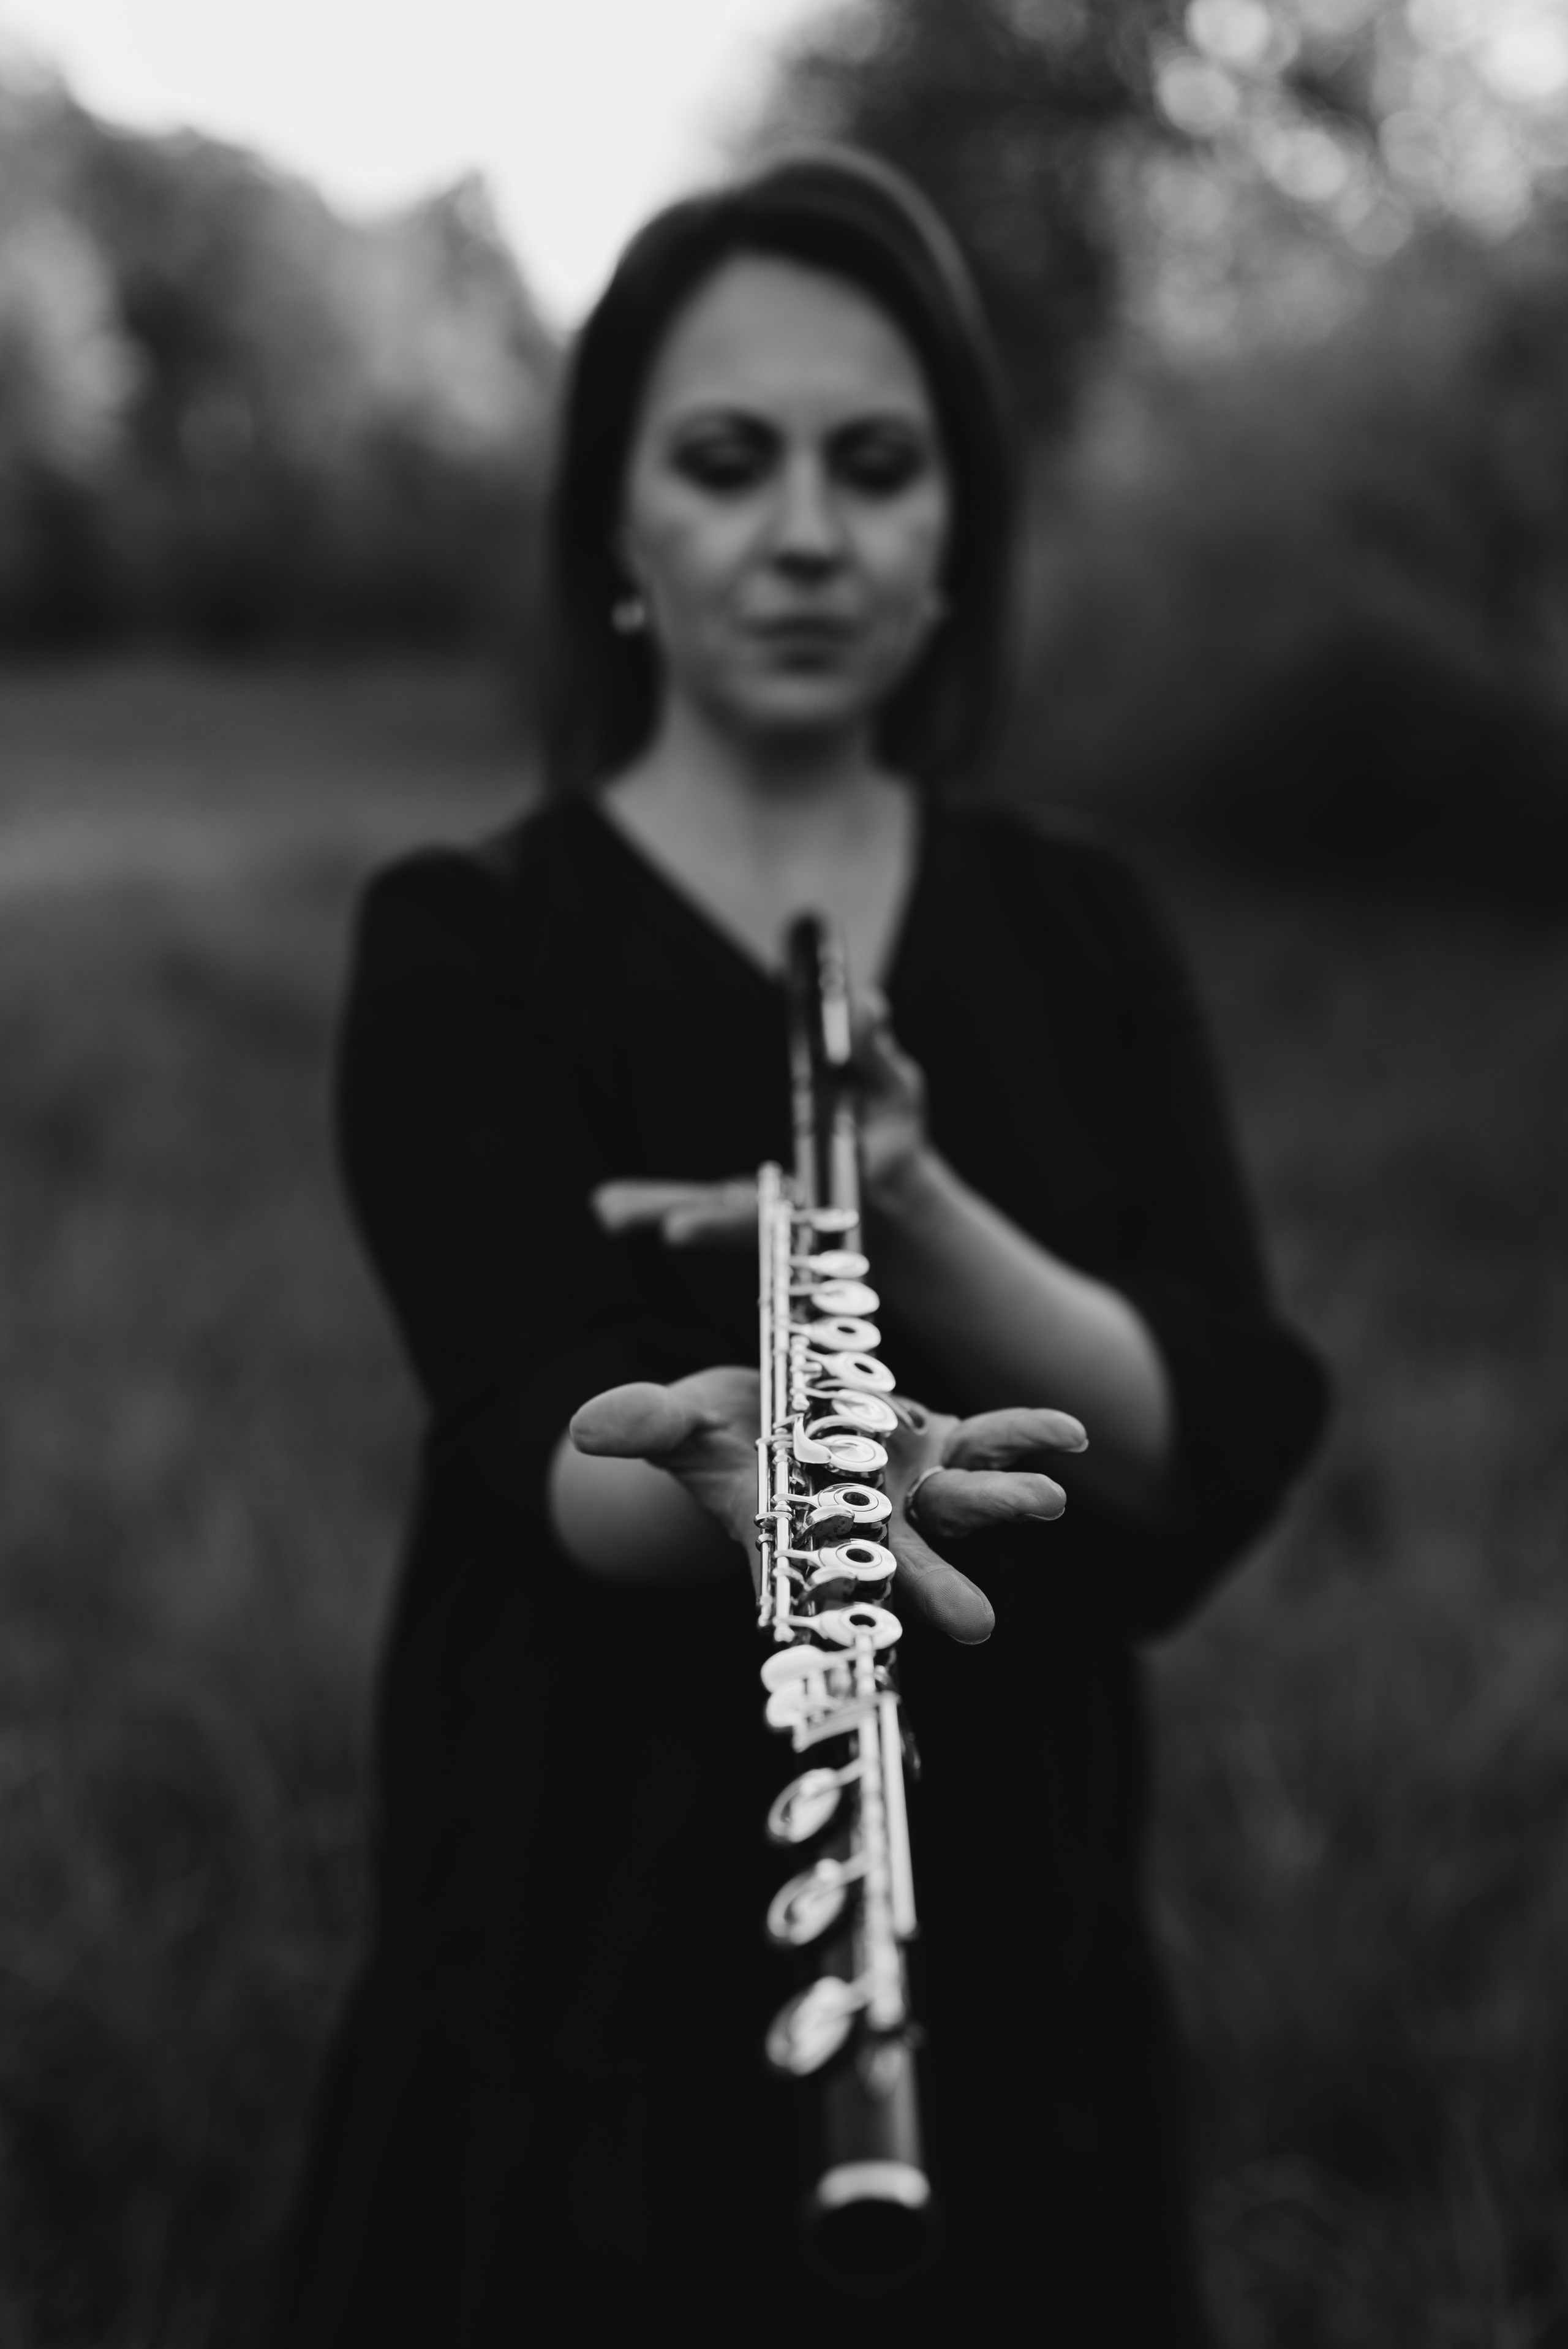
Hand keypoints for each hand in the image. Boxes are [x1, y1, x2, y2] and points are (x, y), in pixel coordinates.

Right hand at [569, 1372, 1086, 1644]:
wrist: (770, 1409)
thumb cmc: (716, 1433)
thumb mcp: (681, 1424)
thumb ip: (646, 1425)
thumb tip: (587, 1428)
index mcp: (795, 1532)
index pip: (815, 1577)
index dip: (837, 1612)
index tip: (861, 1647)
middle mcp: (860, 1523)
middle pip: (901, 1563)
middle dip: (937, 1591)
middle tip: (976, 1624)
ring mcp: (906, 1488)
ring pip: (958, 1504)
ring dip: (1001, 1505)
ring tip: (1047, 1502)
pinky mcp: (937, 1445)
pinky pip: (987, 1443)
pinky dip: (1026, 1435)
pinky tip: (1072, 1433)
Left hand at [588, 997, 927, 1249]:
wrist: (889, 1205)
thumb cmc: (893, 1138)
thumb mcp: (897, 1091)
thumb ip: (876, 1053)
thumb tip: (862, 1004)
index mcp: (839, 1193)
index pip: (792, 1207)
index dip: (733, 1222)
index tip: (678, 1229)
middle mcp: (797, 1216)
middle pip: (744, 1226)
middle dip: (702, 1227)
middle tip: (661, 1227)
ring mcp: (765, 1219)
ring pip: (711, 1220)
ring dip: (660, 1213)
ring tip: (607, 1210)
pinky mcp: (743, 1214)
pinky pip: (698, 1208)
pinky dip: (656, 1207)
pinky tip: (608, 1207)